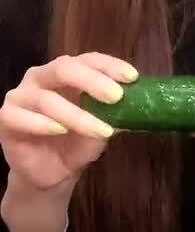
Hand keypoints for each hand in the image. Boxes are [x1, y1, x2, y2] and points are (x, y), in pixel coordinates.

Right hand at [0, 52, 137, 191]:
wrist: (51, 172)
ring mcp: (21, 95)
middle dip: (93, 81)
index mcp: (68, 71)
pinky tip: (60, 131)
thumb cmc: (78, 141)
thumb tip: (145, 104)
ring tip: (100, 130)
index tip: (133, 78)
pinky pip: (20, 117)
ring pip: (47, 99)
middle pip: (66, 68)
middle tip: (116, 96)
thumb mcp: (104, 125)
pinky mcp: (6, 118)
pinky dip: (43, 124)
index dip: (111, 66)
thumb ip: (118, 112)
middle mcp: (43, 76)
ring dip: (77, 115)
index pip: (90, 59)